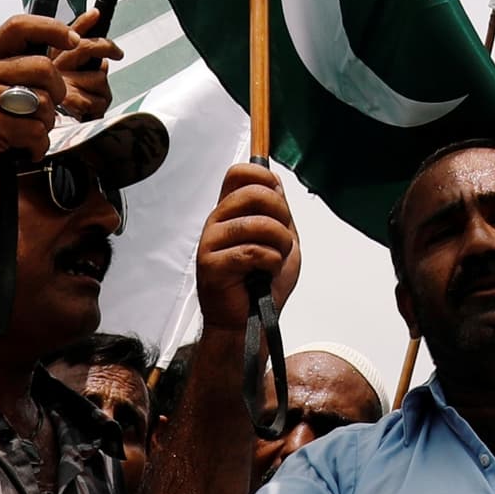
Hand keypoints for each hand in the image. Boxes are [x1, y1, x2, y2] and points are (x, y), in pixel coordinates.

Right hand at [0, 14, 118, 206]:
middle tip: (47, 111)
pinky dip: (37, 146)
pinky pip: (34, 130)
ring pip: (42, 100)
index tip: (73, 40)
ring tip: (29, 135)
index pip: (19, 26)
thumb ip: (16, 71)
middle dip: (57, 92)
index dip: (52, 28)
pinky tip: (25, 151)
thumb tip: (60, 46)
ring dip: (46, 124)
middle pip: (43, 67)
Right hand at [195, 161, 299, 335]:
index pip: (237, 173)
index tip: (278, 196)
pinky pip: (252, 251)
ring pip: (257, 224)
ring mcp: (211, 242)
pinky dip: (271, 261)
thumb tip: (274, 180)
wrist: (250, 320)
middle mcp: (217, 222)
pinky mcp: (211, 265)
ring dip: (280, 243)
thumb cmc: (262, 283)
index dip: (262, 176)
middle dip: (280, 212)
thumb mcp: (280, 238)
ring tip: (277, 258)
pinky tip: (266, 272)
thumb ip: (278, 210)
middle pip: (251, 192)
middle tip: (283, 236)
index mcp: (231, 212)